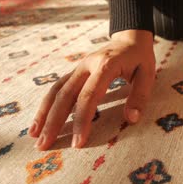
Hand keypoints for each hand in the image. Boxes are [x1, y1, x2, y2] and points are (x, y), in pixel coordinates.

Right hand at [29, 30, 155, 149]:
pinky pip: (57, 88)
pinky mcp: (74, 72)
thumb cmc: (140, 58)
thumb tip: (131, 119)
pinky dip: (46, 105)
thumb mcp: (148, 74)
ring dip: (43, 114)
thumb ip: (140, 96)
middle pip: (65, 95)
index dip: (82, 120)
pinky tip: (40, 121)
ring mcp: (78, 68)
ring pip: (55, 91)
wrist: (129, 38)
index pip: (89, 96)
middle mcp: (86, 66)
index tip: (77, 142)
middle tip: (44, 145)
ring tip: (34, 136)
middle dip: (53, 121)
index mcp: (105, 66)